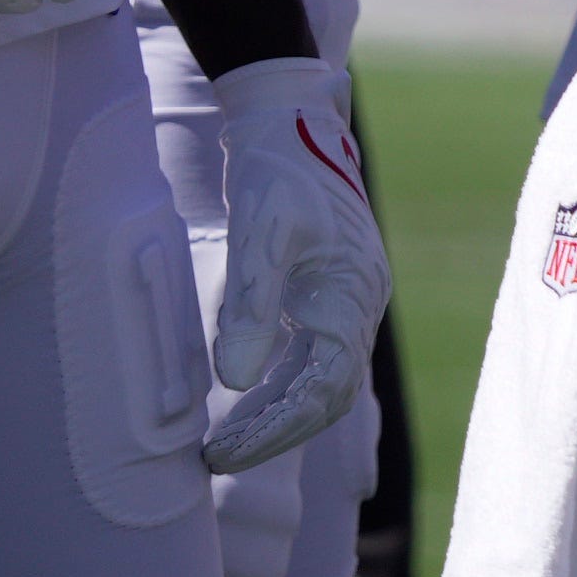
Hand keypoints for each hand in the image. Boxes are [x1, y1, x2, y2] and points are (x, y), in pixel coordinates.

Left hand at [204, 56, 390, 471]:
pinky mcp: (330, 288)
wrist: (290, 117)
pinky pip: (314, 356)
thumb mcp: (260, 234)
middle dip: (276, 434)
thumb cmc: (278, 169)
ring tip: (223, 441)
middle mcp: (360, 301)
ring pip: (323, 380)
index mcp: (353, 293)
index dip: (273, 431)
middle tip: (216, 460)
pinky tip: (243, 395)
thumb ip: (249, 306)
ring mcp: (349, 295)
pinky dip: (281, 386)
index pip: (322, 390)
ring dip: (278, 415)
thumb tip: (232, 383)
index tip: (221, 455)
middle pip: (328, 395)